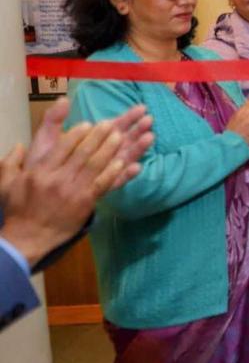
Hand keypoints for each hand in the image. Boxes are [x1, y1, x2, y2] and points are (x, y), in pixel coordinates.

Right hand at [0, 117, 131, 265]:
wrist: (28, 238)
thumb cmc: (17, 210)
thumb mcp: (5, 184)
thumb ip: (10, 162)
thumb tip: (19, 145)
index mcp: (39, 172)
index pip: (62, 147)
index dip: (76, 134)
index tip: (87, 124)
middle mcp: (58, 179)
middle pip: (82, 153)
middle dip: (97, 136)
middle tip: (109, 124)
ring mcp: (73, 191)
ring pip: (95, 165)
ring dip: (109, 149)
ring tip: (120, 137)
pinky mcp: (86, 203)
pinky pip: (102, 184)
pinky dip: (114, 172)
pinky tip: (123, 162)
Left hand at [26, 98, 152, 191]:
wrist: (37, 193)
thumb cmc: (43, 164)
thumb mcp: (45, 139)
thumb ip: (53, 120)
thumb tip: (64, 99)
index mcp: (93, 140)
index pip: (115, 125)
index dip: (129, 117)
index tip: (141, 109)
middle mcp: (103, 154)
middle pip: (125, 139)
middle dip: (137, 129)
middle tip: (149, 119)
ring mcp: (105, 170)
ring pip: (126, 157)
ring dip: (138, 148)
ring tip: (149, 137)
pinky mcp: (103, 187)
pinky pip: (117, 180)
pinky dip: (127, 174)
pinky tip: (136, 167)